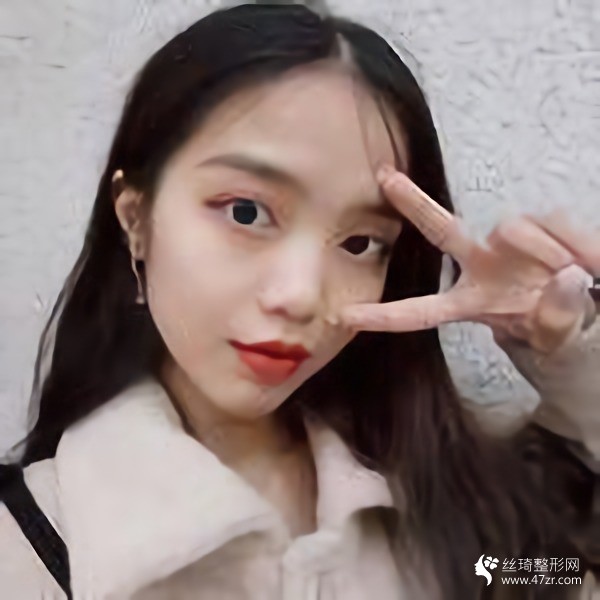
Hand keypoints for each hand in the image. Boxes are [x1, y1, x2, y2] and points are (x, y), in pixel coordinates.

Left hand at [340, 164, 599, 352]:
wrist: (589, 306)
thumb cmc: (557, 328)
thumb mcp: (554, 340)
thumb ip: (556, 320)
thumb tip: (564, 280)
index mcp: (470, 302)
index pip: (421, 311)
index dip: (386, 316)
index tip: (345, 317)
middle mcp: (480, 264)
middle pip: (440, 229)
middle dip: (413, 203)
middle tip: (384, 178)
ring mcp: (506, 242)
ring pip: (516, 227)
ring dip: (548, 251)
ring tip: (574, 275)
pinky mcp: (539, 223)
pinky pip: (552, 221)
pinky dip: (573, 242)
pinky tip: (585, 261)